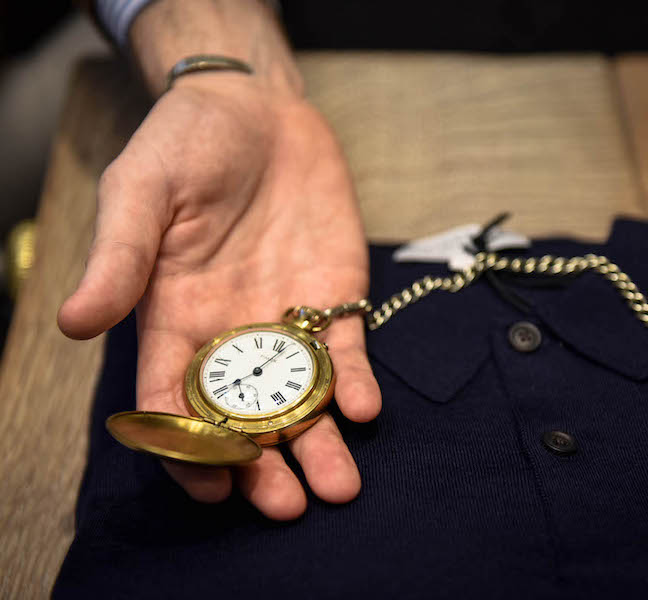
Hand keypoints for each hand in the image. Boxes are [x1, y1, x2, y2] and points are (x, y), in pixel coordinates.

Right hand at [57, 72, 381, 519]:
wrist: (255, 110)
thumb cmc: (185, 145)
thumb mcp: (140, 193)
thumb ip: (119, 258)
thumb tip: (76, 323)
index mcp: (173, 318)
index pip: (174, 399)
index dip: (187, 447)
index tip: (209, 485)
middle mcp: (230, 331)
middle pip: (244, 415)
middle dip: (263, 463)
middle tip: (284, 504)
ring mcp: (285, 318)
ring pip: (301, 398)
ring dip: (319, 442)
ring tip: (337, 486)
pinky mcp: (332, 296)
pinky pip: (346, 351)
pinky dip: (355, 382)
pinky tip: (364, 409)